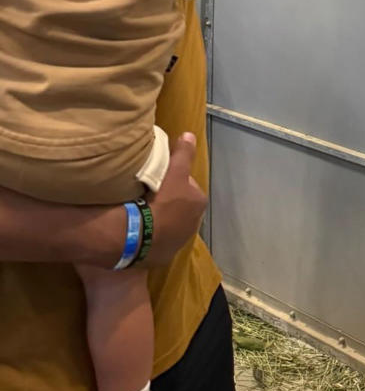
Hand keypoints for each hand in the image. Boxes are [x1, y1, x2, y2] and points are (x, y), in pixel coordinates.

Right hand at [144, 133, 207, 264]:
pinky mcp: (164, 256)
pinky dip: (152, 234)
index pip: (188, 186)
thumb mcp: (174, 173)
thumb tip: (190, 134)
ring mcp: (179, 242)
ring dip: (161, 219)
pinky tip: (139, 228)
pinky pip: (158, 240)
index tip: (161, 178)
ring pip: (170, 224)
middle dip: (170, 201)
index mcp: (199, 203)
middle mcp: (194, 224)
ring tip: (143, 211)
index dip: (175, 180)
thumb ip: (183, 154)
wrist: (141, 236)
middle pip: (180, 206)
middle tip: (150, 194)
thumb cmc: (162, 200)